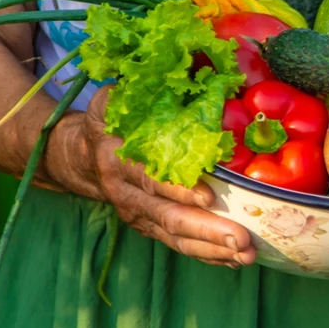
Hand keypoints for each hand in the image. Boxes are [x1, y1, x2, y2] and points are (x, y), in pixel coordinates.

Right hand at [83, 85, 256, 267]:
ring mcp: (139, 215)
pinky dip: (207, 254)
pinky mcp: (150, 227)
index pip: (150, 178)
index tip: (208, 195)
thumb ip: (136, 89)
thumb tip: (176, 68)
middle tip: (241, 239)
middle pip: (168, 217)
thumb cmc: (109, 121)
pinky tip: (235, 259)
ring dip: (212, 248)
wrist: (81, 157)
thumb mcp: (112, 100)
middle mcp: (127, 194)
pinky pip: (179, 245)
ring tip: (247, 255)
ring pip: (176, 237)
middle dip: (206, 230)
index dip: (177, 188)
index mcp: (119, 160)